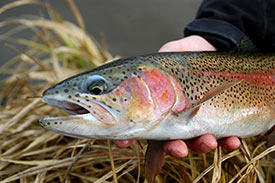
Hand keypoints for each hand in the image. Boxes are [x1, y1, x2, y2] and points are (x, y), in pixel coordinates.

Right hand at [114, 35, 240, 156]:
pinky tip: (232, 141)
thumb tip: (130, 78)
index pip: (139, 126)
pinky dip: (228, 142)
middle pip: (170, 141)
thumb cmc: (184, 53)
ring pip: (197, 142)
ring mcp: (198, 122)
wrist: (213, 47)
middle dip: (173, 149)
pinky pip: (224, 137)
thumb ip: (151, 68)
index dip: (127, 138)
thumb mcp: (166, 56)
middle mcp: (175, 119)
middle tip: (178, 149)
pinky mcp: (220, 120)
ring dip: (202, 146)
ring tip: (209, 141)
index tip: (123, 143)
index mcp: (158, 108)